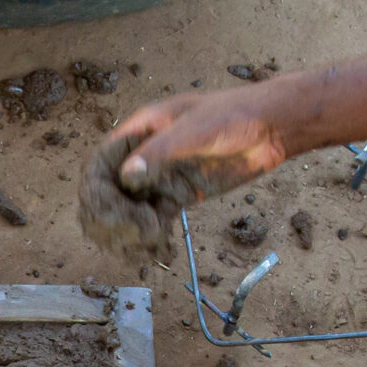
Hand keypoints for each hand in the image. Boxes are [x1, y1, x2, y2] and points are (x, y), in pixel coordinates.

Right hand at [78, 85, 293, 254]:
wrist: (272, 129)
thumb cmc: (232, 115)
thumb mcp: (194, 130)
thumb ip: (159, 153)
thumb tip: (126, 176)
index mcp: (141, 130)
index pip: (103, 160)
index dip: (95, 186)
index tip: (99, 211)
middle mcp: (146, 154)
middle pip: (112, 188)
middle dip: (111, 214)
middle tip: (120, 237)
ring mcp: (162, 176)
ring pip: (132, 207)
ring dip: (130, 230)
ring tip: (135, 250)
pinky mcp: (180, 194)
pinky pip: (157, 217)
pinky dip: (153, 235)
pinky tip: (156, 251)